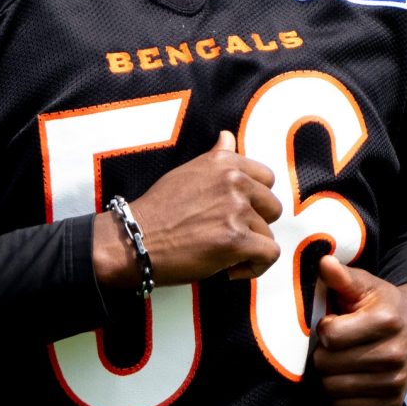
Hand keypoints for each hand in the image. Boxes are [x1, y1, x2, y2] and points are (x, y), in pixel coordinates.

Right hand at [93, 131, 281, 288]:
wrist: (134, 240)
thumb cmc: (157, 211)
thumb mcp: (186, 172)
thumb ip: (215, 157)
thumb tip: (228, 136)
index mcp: (223, 163)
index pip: (266, 178)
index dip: (254, 202)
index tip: (234, 215)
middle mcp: (234, 181)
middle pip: (272, 207)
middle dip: (255, 225)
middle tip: (227, 236)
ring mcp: (236, 210)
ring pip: (268, 234)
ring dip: (249, 249)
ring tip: (222, 255)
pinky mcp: (236, 240)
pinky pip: (269, 254)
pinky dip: (255, 267)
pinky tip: (230, 269)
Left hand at [308, 256, 406, 405]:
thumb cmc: (385, 306)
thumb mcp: (367, 286)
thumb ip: (342, 277)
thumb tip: (324, 262)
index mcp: (386, 321)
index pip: (330, 335)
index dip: (325, 328)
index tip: (332, 323)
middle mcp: (393, 354)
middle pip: (327, 364)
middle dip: (323, 353)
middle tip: (333, 345)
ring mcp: (394, 383)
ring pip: (332, 389)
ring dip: (328, 375)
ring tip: (339, 361)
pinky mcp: (391, 404)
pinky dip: (339, 396)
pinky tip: (348, 378)